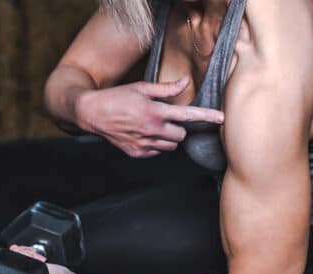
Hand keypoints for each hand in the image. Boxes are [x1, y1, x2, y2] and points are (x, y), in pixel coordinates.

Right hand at [74, 76, 224, 157]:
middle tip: (165, 119)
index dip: (207, 116)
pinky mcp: (137, 153)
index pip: (188, 114)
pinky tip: (143, 135)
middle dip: (178, 128)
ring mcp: (144, 144)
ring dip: (168, 138)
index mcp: (155, 111)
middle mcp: (152, 130)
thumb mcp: (141, 88)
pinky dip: (155, 145)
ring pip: (171, 146)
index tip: (221, 118)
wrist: (90, 113)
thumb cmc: (116, 97)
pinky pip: (157, 152)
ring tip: (152, 127)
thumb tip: (185, 81)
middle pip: (181, 135)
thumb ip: (166, 88)